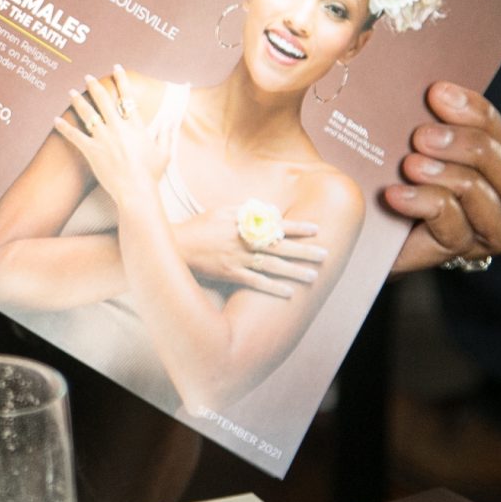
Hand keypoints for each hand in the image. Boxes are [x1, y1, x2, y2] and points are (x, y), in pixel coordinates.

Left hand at [49, 69, 169, 207]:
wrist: (136, 190)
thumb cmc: (151, 174)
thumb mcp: (164, 153)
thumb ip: (166, 135)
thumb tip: (170, 122)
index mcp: (135, 127)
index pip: (127, 98)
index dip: (122, 81)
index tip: (117, 68)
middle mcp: (118, 128)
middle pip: (104, 101)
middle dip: (95, 86)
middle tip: (87, 77)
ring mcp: (104, 139)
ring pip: (88, 114)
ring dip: (78, 101)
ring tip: (71, 91)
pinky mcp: (92, 151)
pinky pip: (75, 136)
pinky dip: (65, 127)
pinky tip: (55, 120)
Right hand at [169, 204, 325, 297]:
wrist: (176, 244)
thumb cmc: (200, 226)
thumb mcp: (222, 210)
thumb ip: (246, 209)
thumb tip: (269, 210)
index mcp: (243, 223)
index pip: (276, 225)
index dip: (297, 228)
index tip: (316, 229)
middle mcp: (244, 241)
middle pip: (280, 247)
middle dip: (303, 251)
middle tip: (324, 255)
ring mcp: (238, 259)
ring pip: (272, 266)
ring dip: (294, 271)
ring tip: (313, 276)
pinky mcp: (230, 274)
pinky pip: (256, 283)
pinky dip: (272, 288)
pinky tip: (288, 292)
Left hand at [384, 82, 500, 274]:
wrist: (363, 228)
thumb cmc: (388, 174)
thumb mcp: (404, 137)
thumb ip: (423, 114)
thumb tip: (425, 85)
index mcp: (493, 159)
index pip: (497, 130)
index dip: (474, 110)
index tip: (436, 92)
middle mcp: (500, 196)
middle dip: (468, 146)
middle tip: (423, 136)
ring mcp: (482, 229)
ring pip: (487, 200)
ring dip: (450, 177)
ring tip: (411, 164)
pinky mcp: (455, 251)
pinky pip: (455, 229)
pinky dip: (427, 205)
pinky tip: (396, 194)